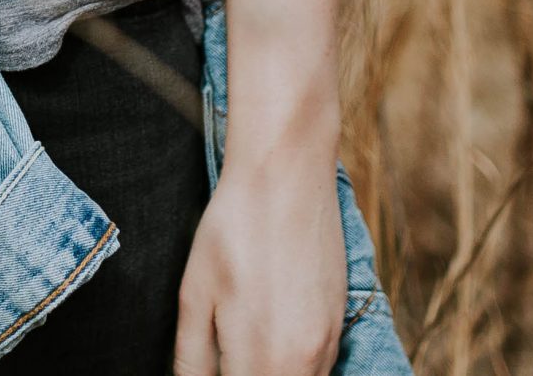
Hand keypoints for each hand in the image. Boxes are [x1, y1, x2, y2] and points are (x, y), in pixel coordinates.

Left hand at [174, 158, 346, 375]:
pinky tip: (266, 333)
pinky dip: (292, 367)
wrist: (286, 176)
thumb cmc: (234, 230)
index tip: (212, 364)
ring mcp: (329, 344)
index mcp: (263, 360)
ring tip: (241, 342)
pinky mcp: (339, 324)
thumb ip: (192, 359)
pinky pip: (318, 369)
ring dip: (268, 373)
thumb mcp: (195, 295)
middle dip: (244, 375)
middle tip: (222, 353)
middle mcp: (305, 362)